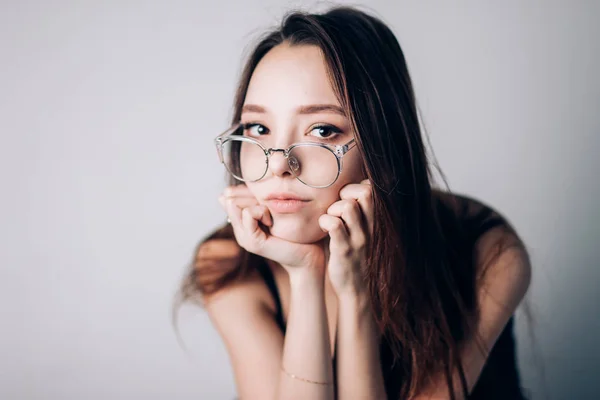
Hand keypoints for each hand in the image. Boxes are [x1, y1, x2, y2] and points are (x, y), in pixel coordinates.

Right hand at [219, 185, 325, 275]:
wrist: (309, 254)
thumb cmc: (296, 230)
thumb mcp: (274, 209)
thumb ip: (260, 198)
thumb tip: (244, 184)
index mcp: (242, 221)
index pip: (229, 196)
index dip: (244, 190)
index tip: (263, 198)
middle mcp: (239, 230)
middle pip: (230, 198)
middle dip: (250, 196)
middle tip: (268, 209)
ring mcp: (243, 237)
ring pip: (236, 204)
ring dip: (256, 204)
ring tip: (270, 217)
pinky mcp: (252, 242)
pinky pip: (248, 214)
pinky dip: (261, 212)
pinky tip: (271, 221)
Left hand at [318, 179, 373, 297]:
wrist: (358, 290)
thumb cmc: (355, 257)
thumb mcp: (362, 232)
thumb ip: (357, 213)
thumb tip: (343, 192)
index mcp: (375, 221)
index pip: (372, 189)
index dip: (356, 188)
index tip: (345, 200)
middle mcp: (371, 227)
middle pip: (365, 192)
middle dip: (347, 192)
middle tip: (336, 206)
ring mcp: (359, 239)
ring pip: (348, 207)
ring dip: (334, 208)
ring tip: (330, 219)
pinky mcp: (344, 250)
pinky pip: (334, 225)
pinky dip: (325, 221)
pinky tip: (323, 228)